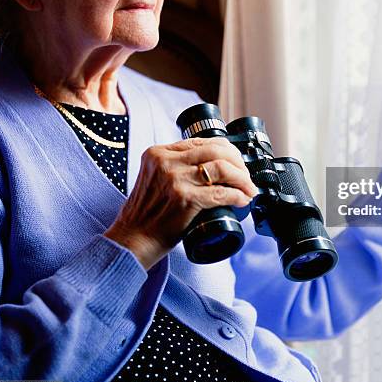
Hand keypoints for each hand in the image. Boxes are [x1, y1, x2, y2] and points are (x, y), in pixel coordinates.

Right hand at [104, 137, 257, 269]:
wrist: (132, 240)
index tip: (236, 161)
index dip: (226, 150)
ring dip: (242, 179)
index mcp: (158, 153)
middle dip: (238, 162)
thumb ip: (174, 166)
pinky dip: (237, 196)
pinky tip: (243, 200)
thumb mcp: (154, 177)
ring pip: (222, 168)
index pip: (201, 141)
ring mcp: (175, 179)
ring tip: (249, 188)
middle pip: (216, 150)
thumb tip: (210, 165)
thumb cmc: (145, 214)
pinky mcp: (184, 198)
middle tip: (246, 176)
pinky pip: (221, 193)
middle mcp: (166, 161)